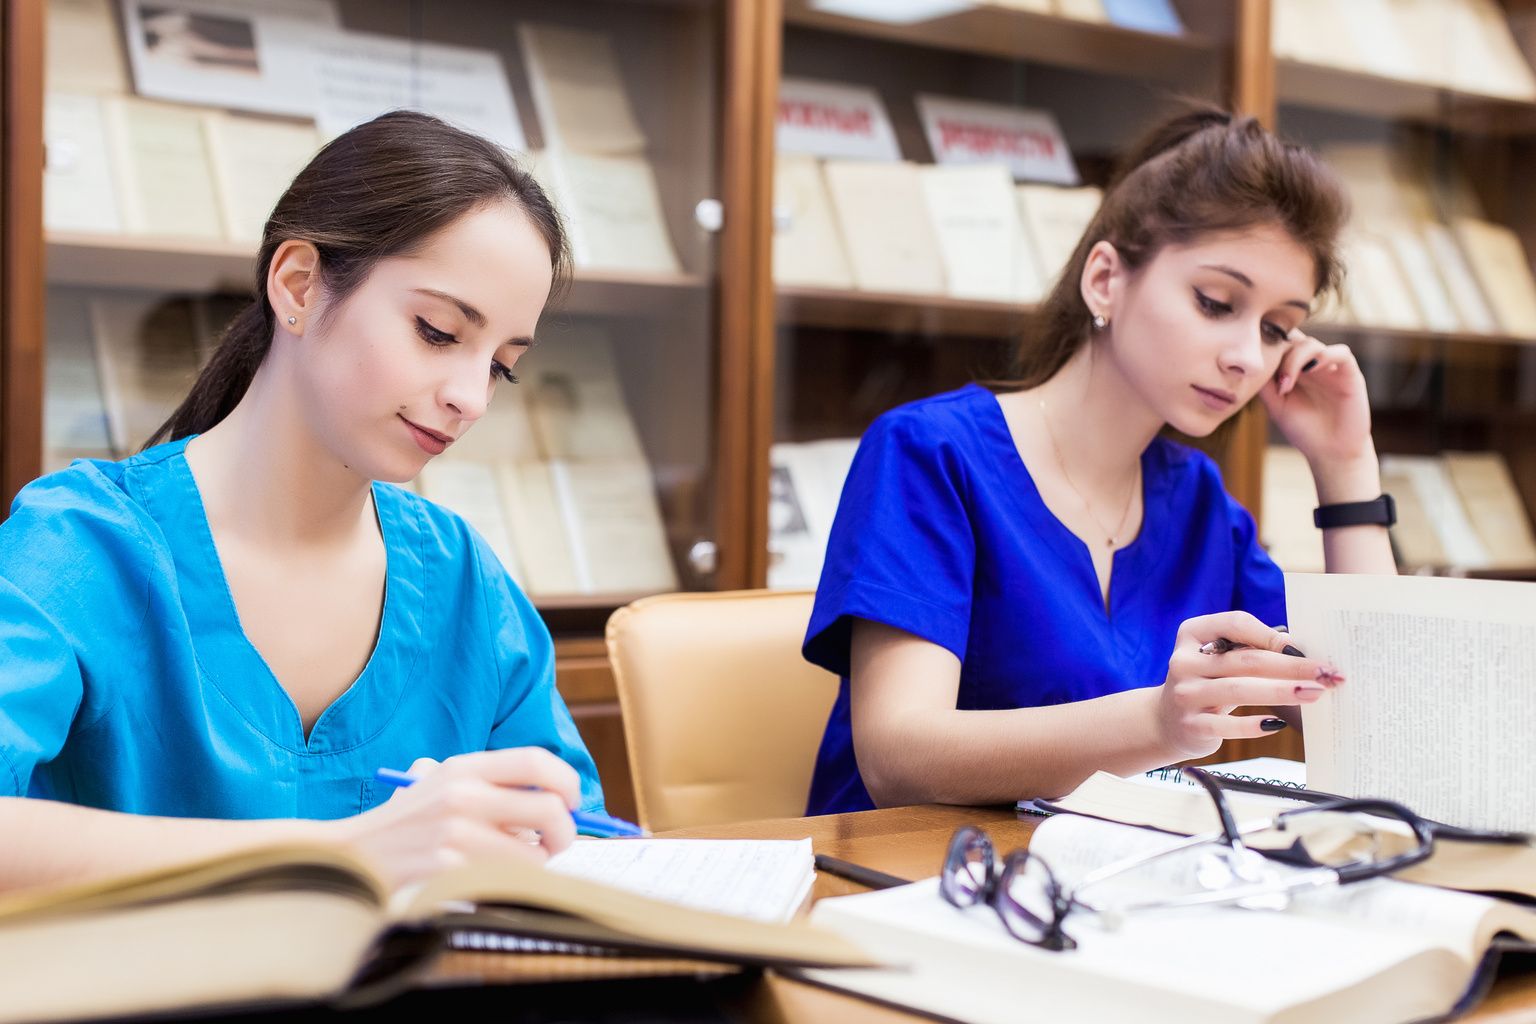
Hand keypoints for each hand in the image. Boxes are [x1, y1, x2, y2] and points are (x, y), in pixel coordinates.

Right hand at [330, 747, 579, 887]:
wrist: (353, 854)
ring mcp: (455, 832)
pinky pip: (505, 879)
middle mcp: (462, 794)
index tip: (572, 800)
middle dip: (565, 831)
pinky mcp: (447, 868)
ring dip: (534, 863)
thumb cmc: (406, 822)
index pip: (535, 761)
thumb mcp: (437, 782)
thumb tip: (554, 798)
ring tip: (514, 862)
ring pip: (534, 853)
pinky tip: (488, 876)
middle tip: (558, 842)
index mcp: (463, 767)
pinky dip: (507, 881)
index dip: (566, 781)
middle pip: (548, 808)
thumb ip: (487, 782)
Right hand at [1158, 612, 1342, 759]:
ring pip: (1239, 689)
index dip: (1270, 634)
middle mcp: (1184, 661)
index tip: (1302, 648)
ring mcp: (1185, 693)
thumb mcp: (1219, 659)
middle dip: (1291, 666)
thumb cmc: (1208, 682)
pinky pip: (1227, 725)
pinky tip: (1278, 724)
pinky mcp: (1191, 725)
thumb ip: (1249, 649)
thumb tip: (1299, 650)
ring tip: (1313, 694)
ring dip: (1281, 691)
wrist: (1166, 720)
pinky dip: (1255, 725)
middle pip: (1245, 660)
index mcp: (1193, 634)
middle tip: (1325, 674)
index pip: (1235, 623)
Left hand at [1260, 330, 1375, 485]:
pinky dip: (1323, 357)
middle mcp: (1311, 363)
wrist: (1330, 452)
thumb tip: (1252, 361)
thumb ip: (1265, 383)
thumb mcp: (1276, 405)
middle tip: (1267, 370)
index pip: (1281, 343)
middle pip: (1294, 338)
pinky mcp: (1349, 374)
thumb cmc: (1303, 429)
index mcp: (1293, 368)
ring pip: (1312, 344)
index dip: (1267, 344)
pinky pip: (1340, 353)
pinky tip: (1309, 371)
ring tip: (1285, 384)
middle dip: (1278, 350)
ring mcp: (1331, 367)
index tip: (1251, 358)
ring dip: (1295, 359)